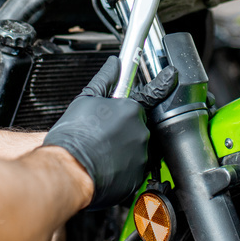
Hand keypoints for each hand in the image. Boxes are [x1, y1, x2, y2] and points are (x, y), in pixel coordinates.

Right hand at [43, 57, 176, 208]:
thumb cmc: (74, 136)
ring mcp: (141, 155)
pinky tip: (106, 163)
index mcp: (131, 110)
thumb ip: (105, 79)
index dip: (162, 83)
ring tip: (102, 149)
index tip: (171, 76)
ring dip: (125, 146)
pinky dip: (124, 166)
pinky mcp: (138, 176)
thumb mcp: (86, 99)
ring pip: (138, 146)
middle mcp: (141, 131)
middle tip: (105, 130)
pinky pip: (135, 167)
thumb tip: (114, 64)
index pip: (153, 92)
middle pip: (139, 123)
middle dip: (125, 125)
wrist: (69, 170)